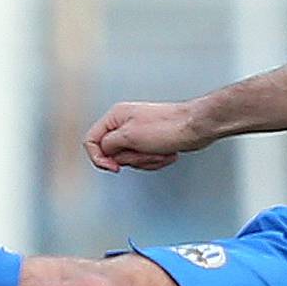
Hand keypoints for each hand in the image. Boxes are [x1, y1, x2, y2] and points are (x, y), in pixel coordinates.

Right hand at [84, 100, 209, 173]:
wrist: (195, 128)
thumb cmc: (168, 126)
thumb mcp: (129, 136)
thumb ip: (109, 145)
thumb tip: (103, 152)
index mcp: (115, 117)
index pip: (91, 141)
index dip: (100, 158)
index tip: (114, 167)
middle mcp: (124, 125)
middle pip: (114, 154)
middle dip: (133, 159)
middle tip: (145, 152)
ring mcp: (138, 135)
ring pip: (131, 160)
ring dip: (147, 161)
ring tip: (159, 151)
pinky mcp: (151, 144)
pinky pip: (146, 161)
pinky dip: (157, 161)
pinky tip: (166, 153)